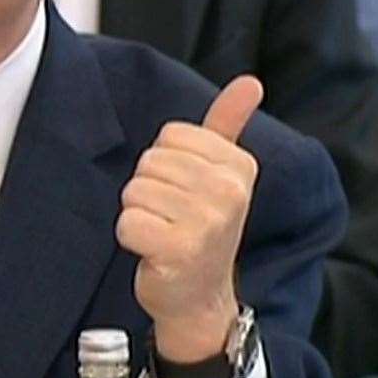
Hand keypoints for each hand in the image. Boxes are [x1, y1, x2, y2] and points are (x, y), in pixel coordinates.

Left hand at [115, 76, 262, 377]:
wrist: (199, 296)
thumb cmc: (201, 229)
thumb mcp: (220, 174)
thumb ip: (228, 125)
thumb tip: (250, 81)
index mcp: (239, 166)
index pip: (170, 137)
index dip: (165, 165)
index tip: (185, 192)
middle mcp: (230, 192)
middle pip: (149, 163)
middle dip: (149, 191)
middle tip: (171, 218)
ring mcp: (207, 222)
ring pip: (134, 192)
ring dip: (138, 215)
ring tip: (163, 233)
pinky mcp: (179, 250)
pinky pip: (127, 222)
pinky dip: (130, 238)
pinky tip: (153, 252)